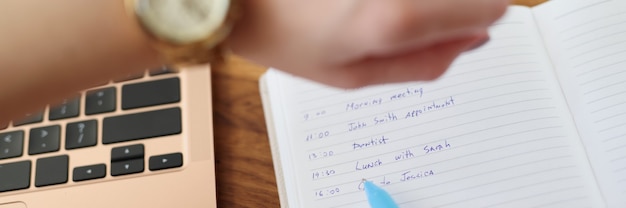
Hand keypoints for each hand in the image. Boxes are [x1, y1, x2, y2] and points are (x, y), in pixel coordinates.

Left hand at [226, 0, 508, 87]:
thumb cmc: (285, 38)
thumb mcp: (354, 76)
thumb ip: (425, 63)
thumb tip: (475, 40)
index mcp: (396, 17)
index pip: (491, 6)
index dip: (477, 21)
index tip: (451, 30)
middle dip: (450, 6)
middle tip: (395, 20)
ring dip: (419, 1)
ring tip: (363, 8)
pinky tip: (352, 2)